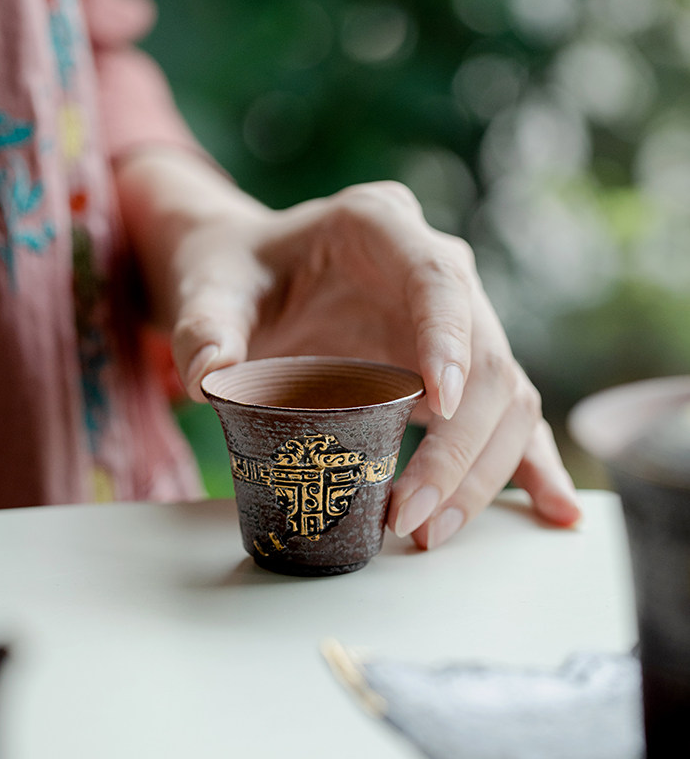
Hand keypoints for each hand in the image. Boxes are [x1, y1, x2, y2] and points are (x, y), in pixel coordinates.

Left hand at [117, 154, 580, 547]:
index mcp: (380, 226)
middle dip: (458, 445)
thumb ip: (205, 329)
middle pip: (486, 357)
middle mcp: (435, 270)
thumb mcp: (205, 290)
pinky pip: (505, 417)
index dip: (449, 342)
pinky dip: (528, 465)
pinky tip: (554, 510)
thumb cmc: (230, 275)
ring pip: (506, 396)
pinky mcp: (457, 370)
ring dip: (482, 470)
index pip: (438, 279)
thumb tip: (212, 382)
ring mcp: (455, 322)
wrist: (245, 277)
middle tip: (410, 516)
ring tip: (434, 532)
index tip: (439, 407)